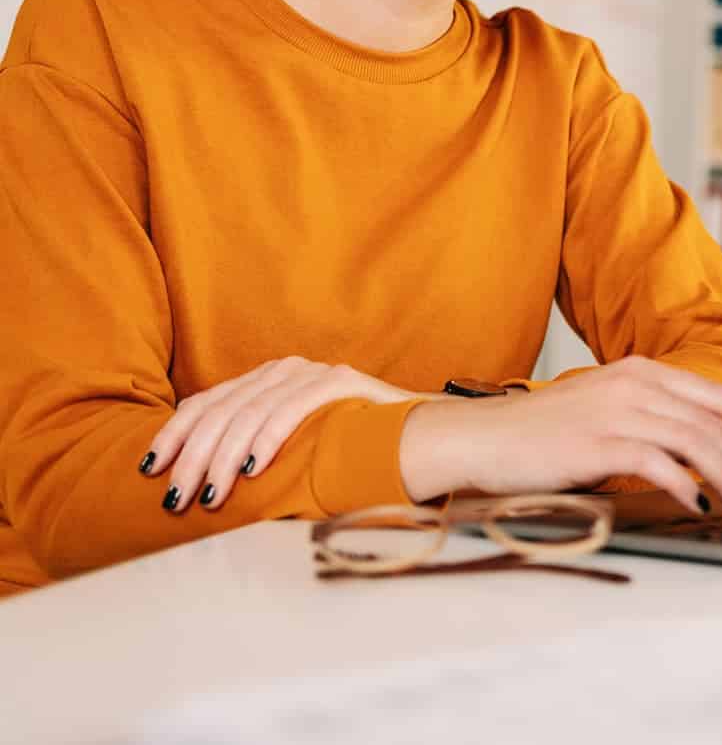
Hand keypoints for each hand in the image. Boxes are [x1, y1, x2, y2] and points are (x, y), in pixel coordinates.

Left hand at [141, 357, 424, 513]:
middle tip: (178, 498)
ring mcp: (312, 373)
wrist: (423, 433)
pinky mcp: (340, 381)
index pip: (204, 402)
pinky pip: (291, 408)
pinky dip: (267, 439)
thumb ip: (255, 450)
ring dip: (224, 459)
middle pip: (220, 410)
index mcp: (266, 381)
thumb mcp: (294, 448)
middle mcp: (285, 370)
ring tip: (211, 495)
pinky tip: (252, 469)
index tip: (151, 470)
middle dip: (193, 457)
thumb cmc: (354, 450)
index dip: (174, 435)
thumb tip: (200, 483)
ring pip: (249, 413)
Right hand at [401, 356, 721, 517]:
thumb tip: (703, 459)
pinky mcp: (596, 442)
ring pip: (695, 441)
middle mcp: (635, 384)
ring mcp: (616, 410)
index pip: (717, 396)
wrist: (480, 438)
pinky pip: (656, 461)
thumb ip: (651, 423)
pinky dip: (685, 484)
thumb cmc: (544, 436)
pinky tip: (699, 505)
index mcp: (642, 372)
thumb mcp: (606, 414)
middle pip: (714, 422)